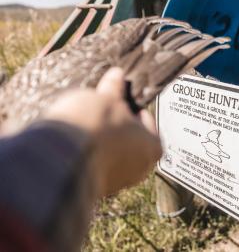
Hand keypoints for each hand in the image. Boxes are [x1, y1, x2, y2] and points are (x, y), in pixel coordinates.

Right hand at [45, 68, 161, 196]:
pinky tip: (76, 142)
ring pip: (112, 154)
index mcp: (153, 147)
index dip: (131, 106)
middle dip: (118, 125)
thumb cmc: (94, 126)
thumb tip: (117, 76)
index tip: (118, 99)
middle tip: (101, 110)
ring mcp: (117, 182)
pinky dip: (89, 154)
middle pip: (131, 139)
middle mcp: (140, 169)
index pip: (146, 120)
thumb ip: (114, 88)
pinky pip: (95, 165)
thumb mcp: (106, 98)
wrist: (61, 158)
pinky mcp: (94, 188)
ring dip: (102, 140)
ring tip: (85, 124)